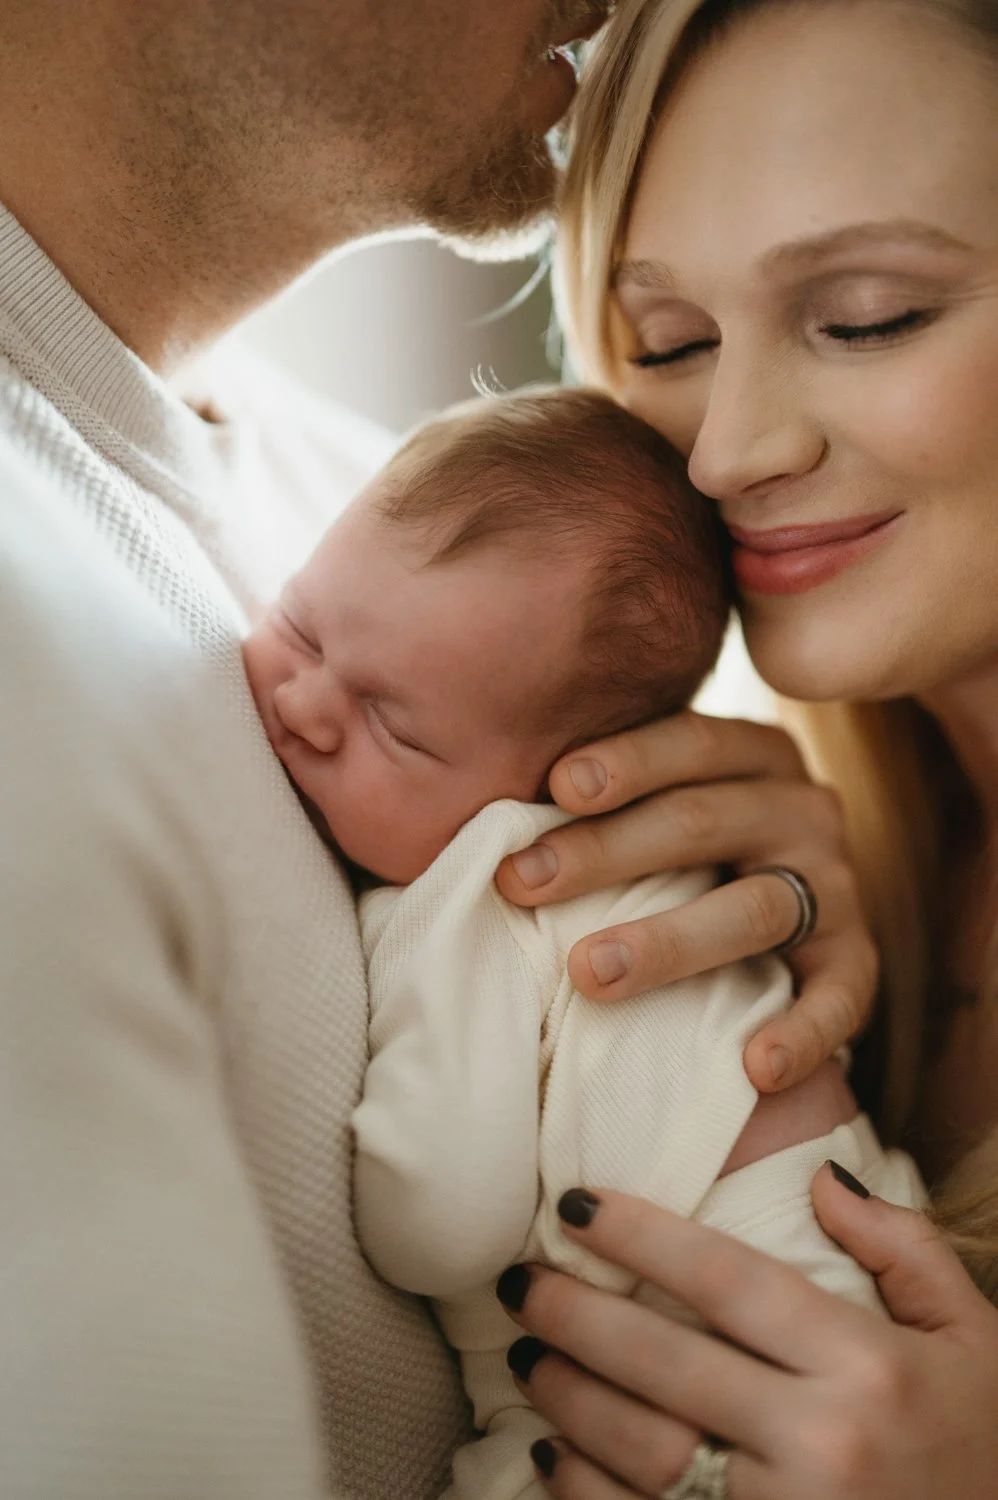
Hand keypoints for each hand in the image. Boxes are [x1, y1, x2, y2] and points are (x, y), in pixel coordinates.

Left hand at [495, 712, 876, 1090]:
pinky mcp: (857, 959)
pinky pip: (840, 998)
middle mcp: (801, 808)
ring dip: (670, 943)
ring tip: (591, 976)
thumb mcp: (662, 801)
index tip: (556, 786)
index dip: (626, 761)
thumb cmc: (685, 849)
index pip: (690, 742)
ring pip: (753, 909)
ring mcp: (836, 885)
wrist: (794, 906)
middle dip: (606, 852)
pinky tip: (756, 1067)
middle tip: (523, 884)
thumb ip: (603, 794)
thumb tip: (483, 811)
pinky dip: (802, 1033)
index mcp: (753, 754)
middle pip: (703, 822)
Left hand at [497, 1172, 997, 1498]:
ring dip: (567, 1401)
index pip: (729, 1280)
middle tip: (518, 1281)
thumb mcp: (974, 1339)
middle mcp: (822, 1446)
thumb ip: (904, 1248)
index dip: (641, 1234)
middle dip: (574, 1316)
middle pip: (665, 1364)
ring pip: (641, 1454)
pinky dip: (584, 1496)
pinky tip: (551, 1457)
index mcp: (867, 1370)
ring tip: (525, 1355)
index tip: (575, 1203)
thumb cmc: (983, 1448)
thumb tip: (821, 1178)